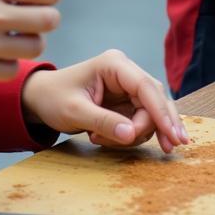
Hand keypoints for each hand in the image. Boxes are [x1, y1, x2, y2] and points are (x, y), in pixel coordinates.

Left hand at [21, 50, 188, 154]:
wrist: (41, 99)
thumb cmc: (54, 98)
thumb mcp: (75, 112)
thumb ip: (103, 121)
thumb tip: (131, 134)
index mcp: (114, 64)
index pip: (146, 87)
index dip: (162, 112)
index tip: (172, 136)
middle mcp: (125, 72)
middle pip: (155, 99)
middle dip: (158, 125)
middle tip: (167, 149)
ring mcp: (127, 87)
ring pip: (151, 112)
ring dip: (135, 133)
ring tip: (99, 139)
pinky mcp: (126, 101)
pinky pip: (141, 120)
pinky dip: (132, 134)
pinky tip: (109, 139)